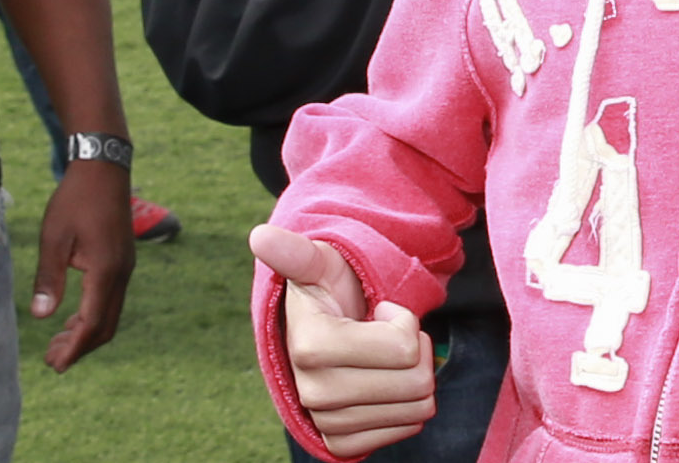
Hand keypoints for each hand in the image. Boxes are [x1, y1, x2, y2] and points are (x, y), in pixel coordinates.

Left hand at [30, 156, 132, 370]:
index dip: (73, 348)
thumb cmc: (74, 201)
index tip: (54, 365)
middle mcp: (121, 274)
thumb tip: (39, 316)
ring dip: (85, 332)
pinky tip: (72, 317)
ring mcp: (125, 267)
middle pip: (105, 326)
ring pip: (110, 314)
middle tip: (51, 359)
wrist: (103, 169)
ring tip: (57, 342)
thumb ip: (48, 279)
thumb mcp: (54, 239)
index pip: (91, 323)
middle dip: (80, 347)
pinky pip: (111, 299)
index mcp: (105, 271)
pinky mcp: (122, 260)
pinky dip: (92, 315)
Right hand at [253, 225, 435, 457]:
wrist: (321, 332)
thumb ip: (295, 252)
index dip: (402, 319)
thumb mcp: (318, 264)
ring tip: (383, 356)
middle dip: (414, 348)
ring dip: (414, 374)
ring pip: (418, 407)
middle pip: (416, 381)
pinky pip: (407, 428)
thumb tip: (260, 236)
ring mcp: (329, 424)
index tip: (374, 309)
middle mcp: (315, 395)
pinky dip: (407, 403)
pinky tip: (382, 381)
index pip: (403, 346)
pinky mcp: (344, 444)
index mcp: (310, 348)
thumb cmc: (328, 291)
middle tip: (385, 333)